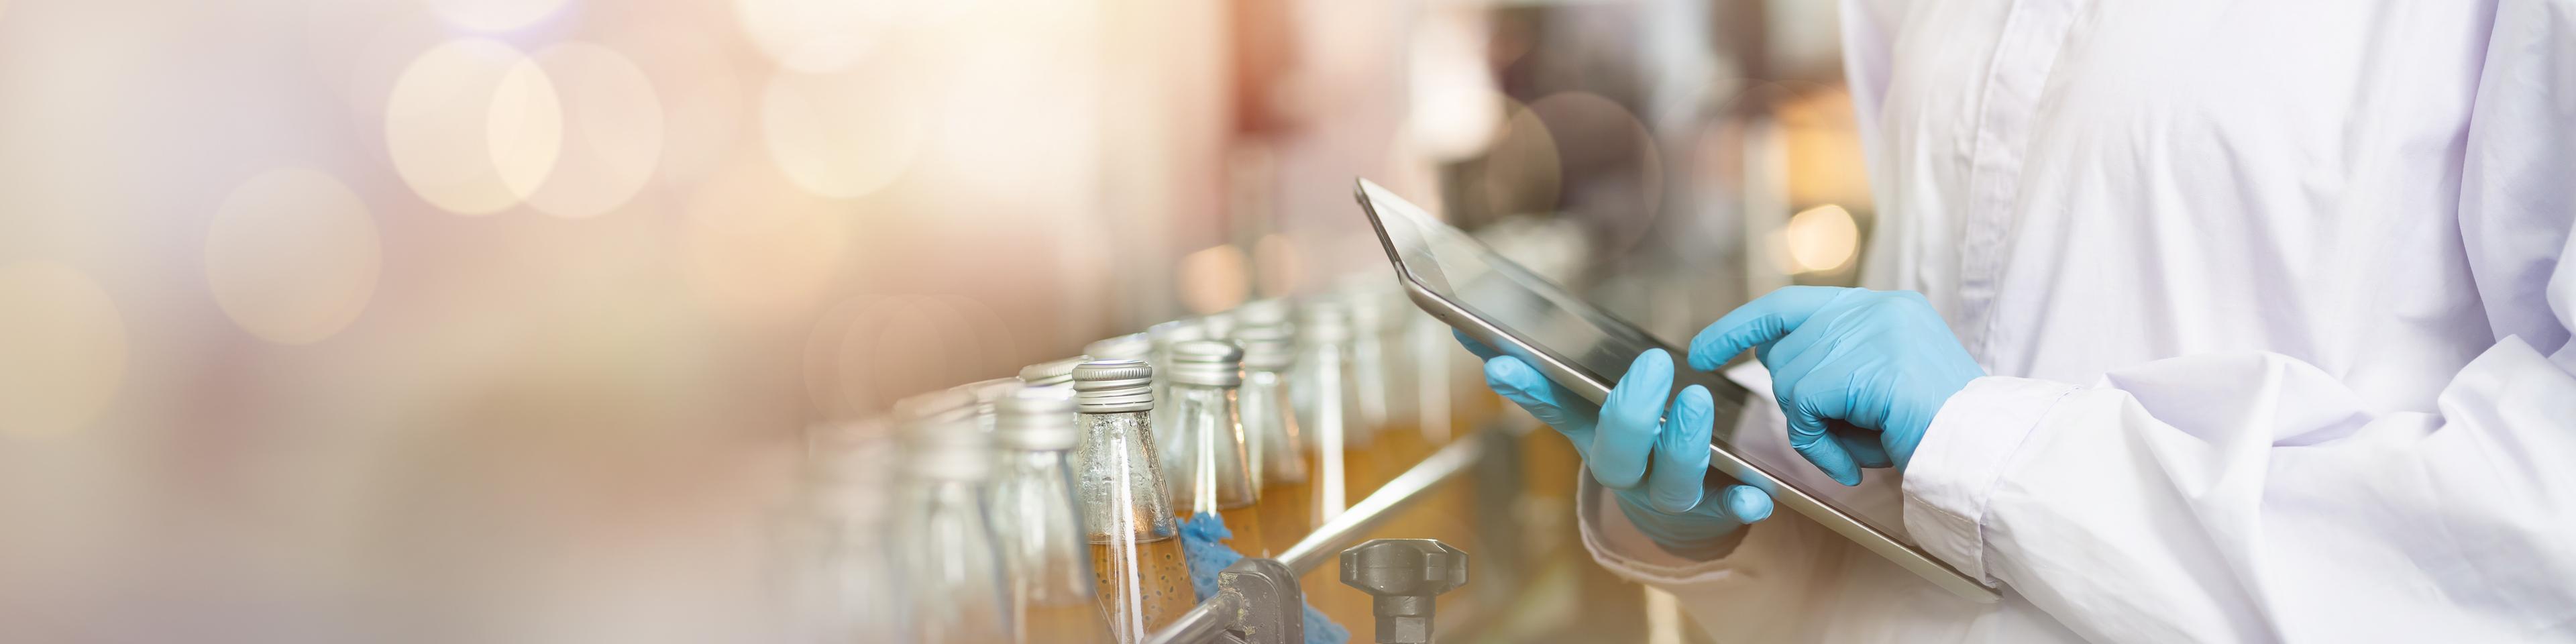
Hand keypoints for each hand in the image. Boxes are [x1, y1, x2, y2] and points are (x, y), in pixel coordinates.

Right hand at [1457, 332, 1772, 558]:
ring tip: (1698, 403)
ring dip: (1682, 444)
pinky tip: (1757, 497)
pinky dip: (1742, 505)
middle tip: (1651, 364)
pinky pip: (1730, 511)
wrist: (1674, 513)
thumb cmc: (1633, 442)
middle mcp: (1625, 470)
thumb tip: (1469, 330)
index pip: (1553, 408)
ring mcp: (1667, 493)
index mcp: (1592, 435)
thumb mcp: (1589, 408)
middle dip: (1629, 412)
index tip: (1502, 365)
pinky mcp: (1714, 509)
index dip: (1528, 389)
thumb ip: (1545, 374)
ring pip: (1672, 481)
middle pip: (1615, 453)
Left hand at [1686, 287, 1984, 485]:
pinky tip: (1853, 461)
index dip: (1742, 326)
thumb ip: (1834, 368)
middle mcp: (1877, 309)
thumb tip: (1773, 362)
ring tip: (1862, 446)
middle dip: (1800, 404)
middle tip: (1846, 435)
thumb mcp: (1879, 388)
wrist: (1985, 454)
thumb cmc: (1934, 435)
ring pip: (1791, 380)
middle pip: (1786, 353)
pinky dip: (1819, 444)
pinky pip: (1803, 406)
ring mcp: (1873, 332)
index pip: (1790, 304)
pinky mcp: (1865, 365)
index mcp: (1884, 307)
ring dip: (1816, 429)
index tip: (1704, 349)